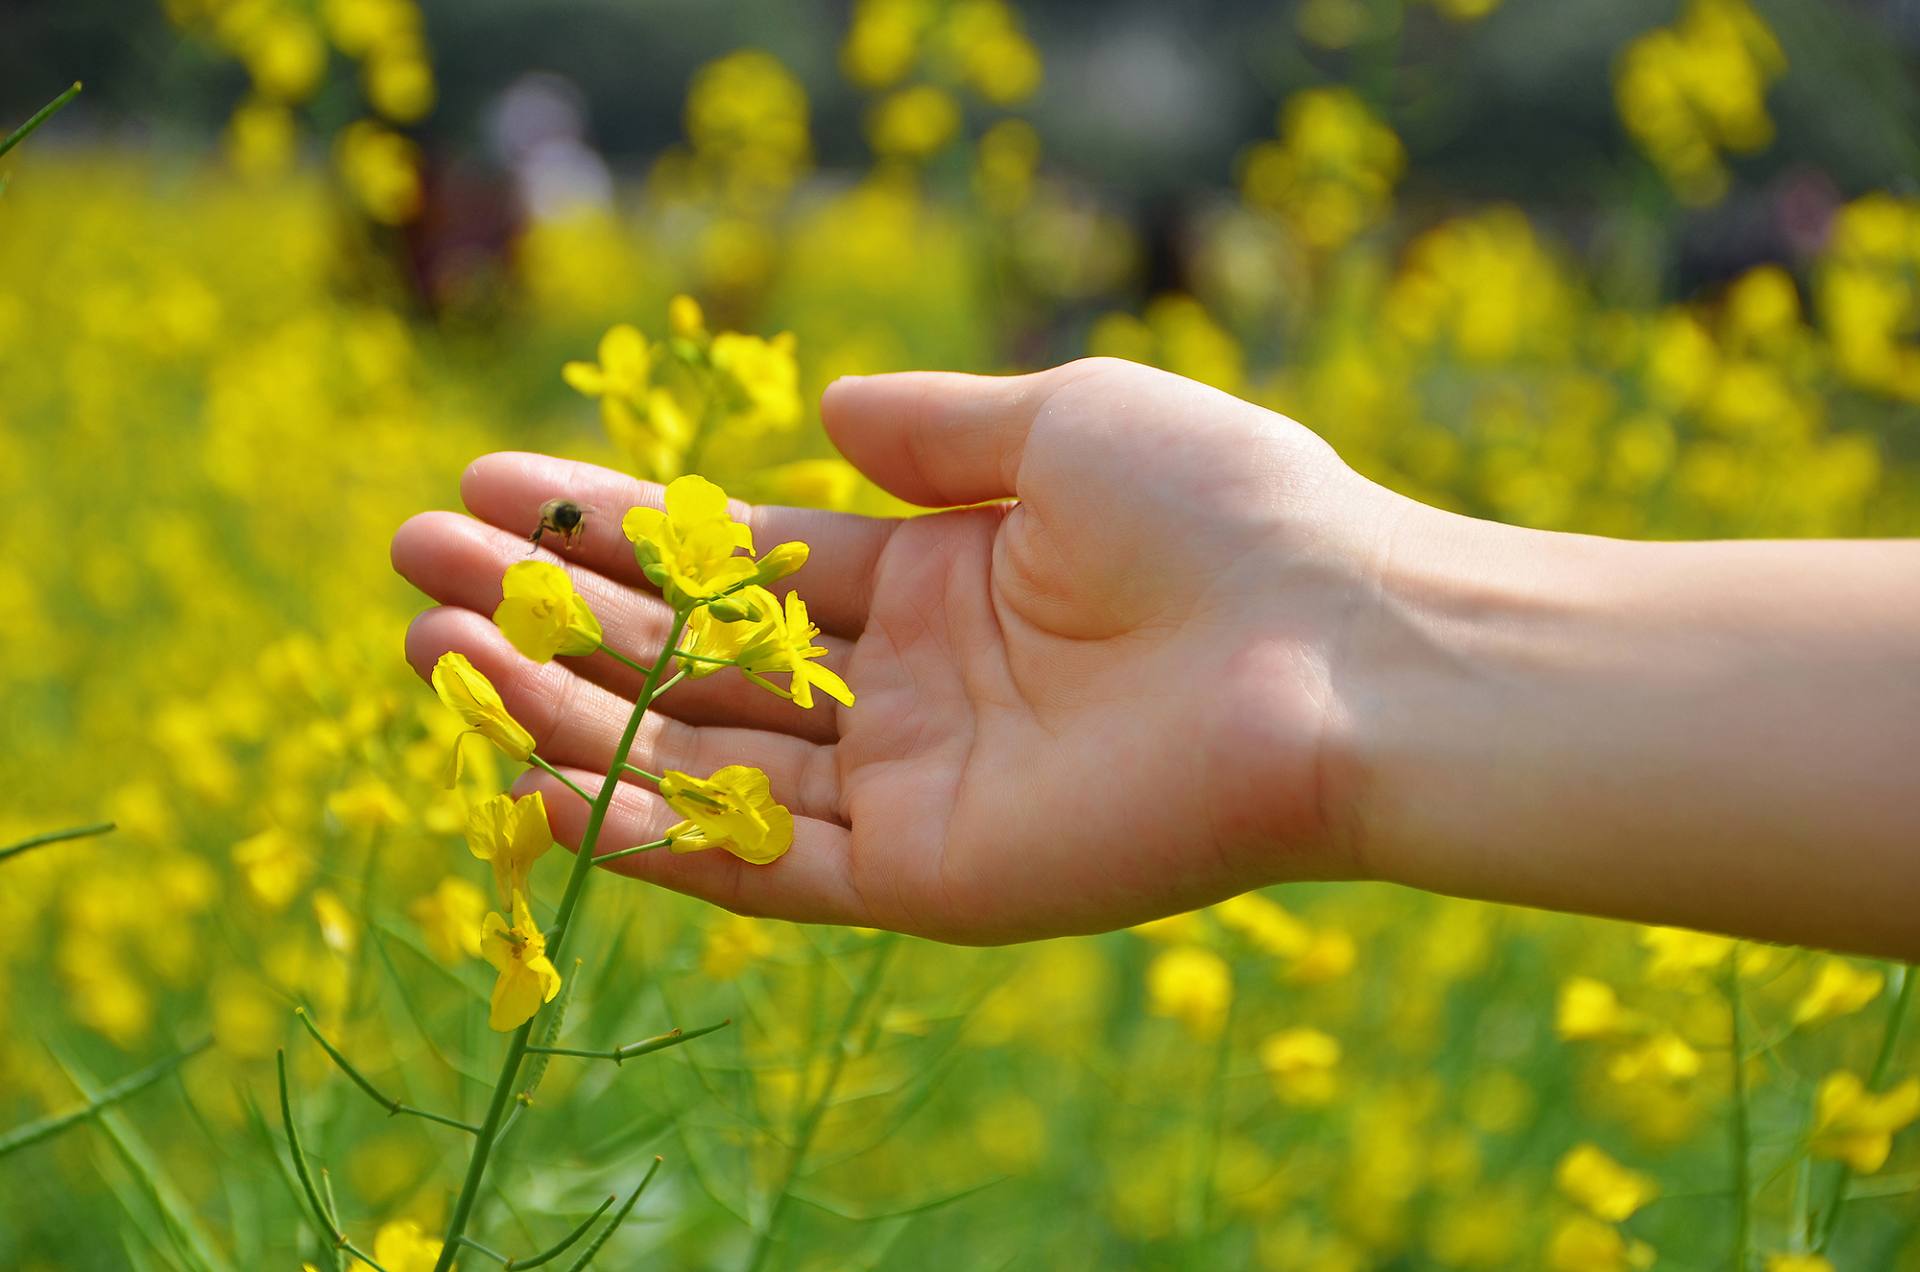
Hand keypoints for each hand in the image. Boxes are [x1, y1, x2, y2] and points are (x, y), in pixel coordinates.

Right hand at [391, 359, 1397, 941]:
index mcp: (933, 575)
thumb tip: (820, 418)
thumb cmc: (1225, 514)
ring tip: (433, 655)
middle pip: (693, 655)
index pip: (736, 554)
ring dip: (564, 712)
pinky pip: (762, 866)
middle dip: (553, 610)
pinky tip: (537, 776)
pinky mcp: (930, 878)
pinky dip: (648, 831)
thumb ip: (933, 431)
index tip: (491, 485)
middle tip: (413, 564)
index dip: (613, 522)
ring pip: (701, 760)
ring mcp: (911, 788)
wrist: (1338, 652)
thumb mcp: (1062, 424)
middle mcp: (906, 686)